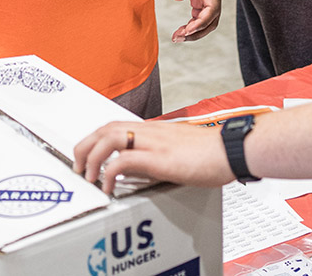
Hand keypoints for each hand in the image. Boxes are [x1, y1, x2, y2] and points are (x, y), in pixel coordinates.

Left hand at [74, 119, 234, 193]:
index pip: (115, 126)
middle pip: (106, 128)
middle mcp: (151, 132)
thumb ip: (160, 154)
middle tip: (77, 165)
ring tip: (86, 175)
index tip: (86, 154)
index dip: (95, 138)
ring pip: (110, 138)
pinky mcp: (160, 158)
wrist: (234, 149)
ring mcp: (154, 142)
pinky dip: (109, 172)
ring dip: (91, 156)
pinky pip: (124, 161)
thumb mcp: (180, 150)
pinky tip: (108, 186)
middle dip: (85, 145)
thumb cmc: (214, 152)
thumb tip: (145, 168)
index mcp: (155, 130)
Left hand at [165, 0, 221, 41]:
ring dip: (195, 30)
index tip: (185, 31)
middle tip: (177, 38)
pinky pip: (200, 11)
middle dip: (197, 32)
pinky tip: (181, 27)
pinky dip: (193, 22)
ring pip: (207, 18)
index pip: (212, 9)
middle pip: (212, 19)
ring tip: (177, 36)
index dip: (200, 23)